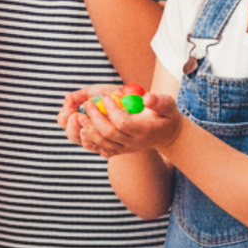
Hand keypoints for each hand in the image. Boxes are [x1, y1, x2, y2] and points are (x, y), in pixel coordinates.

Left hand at [58, 83, 181, 156]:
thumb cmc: (165, 114)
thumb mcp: (167, 105)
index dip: (111, 110)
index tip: (105, 97)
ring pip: (103, 143)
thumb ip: (159, 101)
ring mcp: (126, 148)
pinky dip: (90, 141)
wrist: (166, 134)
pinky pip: (102, 150)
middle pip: (109, 133)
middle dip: (95, 118)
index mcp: (144, 129)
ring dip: (89, 130)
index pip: (123, 123)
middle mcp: (134, 142)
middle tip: (86, 103)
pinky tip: (82, 129)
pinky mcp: (119, 151)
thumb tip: (147, 98)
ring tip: (79, 116)